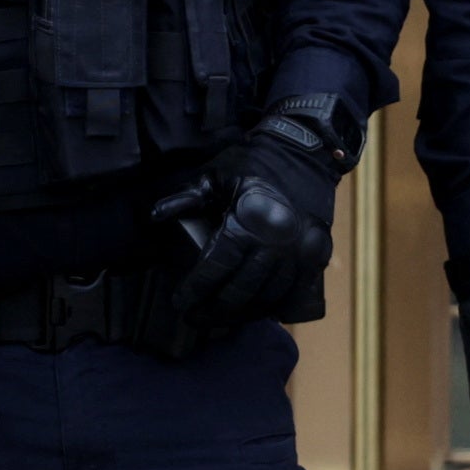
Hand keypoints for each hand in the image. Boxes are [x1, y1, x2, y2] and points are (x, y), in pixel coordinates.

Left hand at [158, 108, 353, 341]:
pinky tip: (256, 312)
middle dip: (214, 310)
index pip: (215, 267)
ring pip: (268, 298)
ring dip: (242, 314)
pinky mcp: (317, 255)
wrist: (306, 150)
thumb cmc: (255, 162)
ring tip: (221, 318)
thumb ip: (184, 199)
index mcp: (248, 220)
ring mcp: (300, 251)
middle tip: (195, 318)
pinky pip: (295, 294)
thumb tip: (153, 217)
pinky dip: (275, 308)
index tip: (179, 302)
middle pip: (240, 290)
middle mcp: (276, 241)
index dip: (195, 290)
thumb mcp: (214, 175)